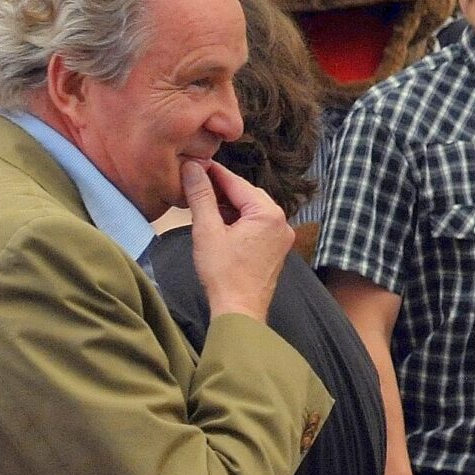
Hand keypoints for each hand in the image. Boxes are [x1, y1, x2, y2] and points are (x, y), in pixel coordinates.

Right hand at [183, 158, 291, 322]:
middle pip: (248, 195)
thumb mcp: (207, 231)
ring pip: (253, 210)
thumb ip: (201, 197)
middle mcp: (281, 221)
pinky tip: (221, 222)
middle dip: (223, 188)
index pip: (238, 184)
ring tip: (205, 202)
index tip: (197, 164)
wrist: (239, 310)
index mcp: (268, 213)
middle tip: (198, 182)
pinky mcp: (276, 249)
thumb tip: (193, 169)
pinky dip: (240, 220)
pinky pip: (258, 225)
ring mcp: (281, 236)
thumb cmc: (223, 274)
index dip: (215, 173)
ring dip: (231, 205)